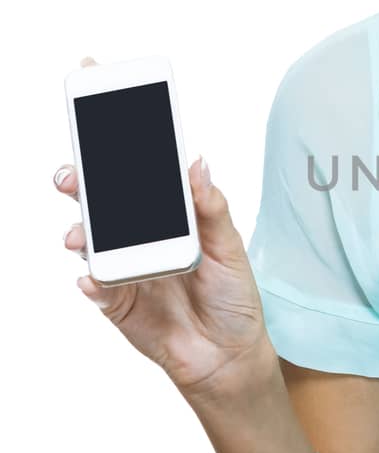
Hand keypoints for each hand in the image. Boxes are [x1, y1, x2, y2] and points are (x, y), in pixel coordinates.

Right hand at [56, 55, 275, 401]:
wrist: (229, 355)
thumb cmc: (231, 296)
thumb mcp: (230, 249)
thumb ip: (212, 208)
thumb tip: (196, 162)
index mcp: (168, 211)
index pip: (137, 165)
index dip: (115, 132)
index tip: (95, 97)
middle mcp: (139, 232)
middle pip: (100, 196)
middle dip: (80, 178)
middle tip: (73, 172)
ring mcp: (123, 264)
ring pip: (89, 237)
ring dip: (79, 231)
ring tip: (81, 234)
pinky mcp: (115, 301)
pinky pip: (96, 287)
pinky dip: (91, 281)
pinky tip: (93, 279)